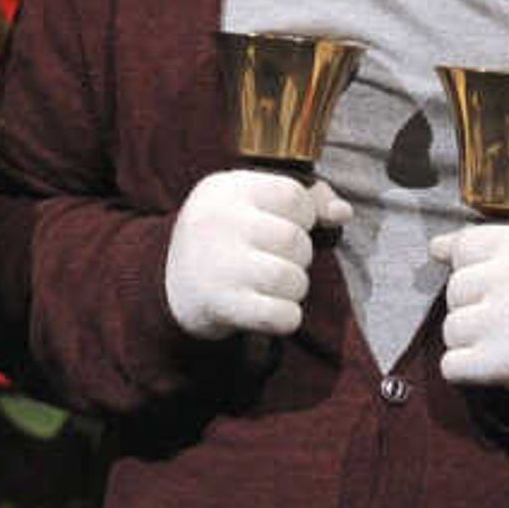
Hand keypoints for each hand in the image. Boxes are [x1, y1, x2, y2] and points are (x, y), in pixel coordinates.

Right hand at [164, 166, 348, 340]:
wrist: (166, 286)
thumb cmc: (224, 240)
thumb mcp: (251, 205)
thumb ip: (302, 201)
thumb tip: (342, 212)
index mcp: (224, 189)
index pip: (293, 195)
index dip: (304, 216)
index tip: (287, 227)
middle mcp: (217, 222)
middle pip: (295, 240)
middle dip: (299, 257)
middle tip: (277, 262)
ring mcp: (217, 264)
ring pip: (292, 279)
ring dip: (294, 289)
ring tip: (274, 288)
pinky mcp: (220, 304)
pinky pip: (281, 316)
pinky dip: (286, 318)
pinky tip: (269, 311)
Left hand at [431, 219, 508, 400]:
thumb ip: (489, 245)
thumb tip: (436, 248)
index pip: (466, 247)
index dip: (480, 269)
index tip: (507, 286)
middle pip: (455, 289)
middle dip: (477, 307)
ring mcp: (508, 321)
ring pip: (451, 329)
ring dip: (474, 342)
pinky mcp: (502, 362)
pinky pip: (451, 365)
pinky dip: (470, 371)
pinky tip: (502, 365)